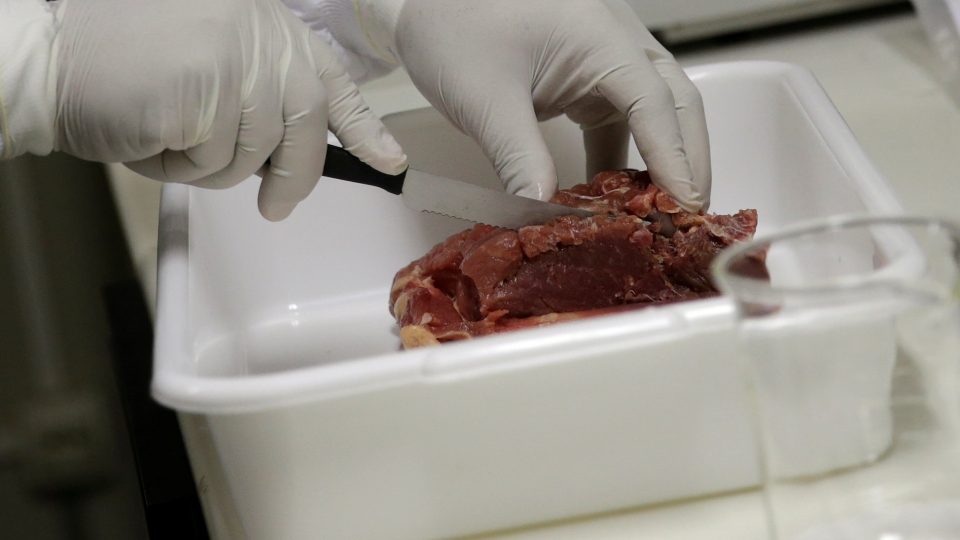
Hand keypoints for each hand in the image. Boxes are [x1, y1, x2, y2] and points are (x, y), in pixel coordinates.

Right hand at [54, 0, 405, 219]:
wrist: (53, 54)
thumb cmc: (125, 63)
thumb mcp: (211, 66)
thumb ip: (259, 95)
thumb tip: (294, 154)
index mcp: (267, 29)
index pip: (331, 83)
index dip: (364, 127)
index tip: (390, 160)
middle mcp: (260, 40)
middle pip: (304, 130)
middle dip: (293, 178)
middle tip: (277, 208)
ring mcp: (234, 64)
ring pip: (254, 155)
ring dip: (211, 166)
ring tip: (169, 133)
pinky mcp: (206, 95)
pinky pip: (213, 164)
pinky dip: (180, 167)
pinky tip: (151, 133)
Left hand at [360, 0, 709, 209]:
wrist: (423, 0)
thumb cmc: (451, 27)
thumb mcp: (485, 98)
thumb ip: (518, 156)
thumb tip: (542, 213)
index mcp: (598, 36)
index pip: (653, 101)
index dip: (674, 156)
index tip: (687, 204)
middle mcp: (614, 41)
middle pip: (674, 101)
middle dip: (688, 158)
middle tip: (691, 215)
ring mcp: (602, 56)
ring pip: (654, 109)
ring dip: (663, 157)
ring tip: (664, 212)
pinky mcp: (585, 73)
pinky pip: (620, 116)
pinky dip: (624, 154)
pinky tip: (616, 193)